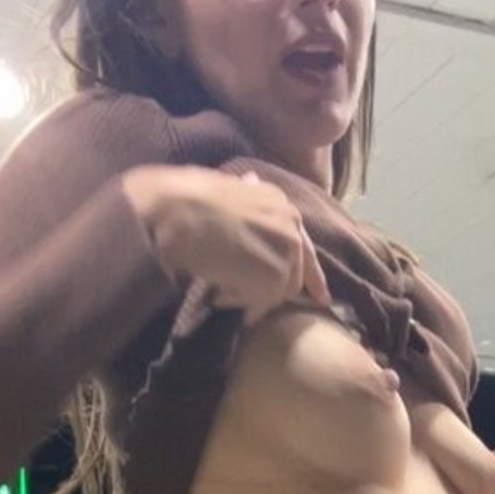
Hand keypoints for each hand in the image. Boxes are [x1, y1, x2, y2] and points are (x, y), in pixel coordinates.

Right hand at [123, 164, 330, 323]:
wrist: (174, 210)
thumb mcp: (224, 190)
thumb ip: (246, 199)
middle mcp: (291, 224)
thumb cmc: (184, 197)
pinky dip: (240, 305)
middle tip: (251, 306)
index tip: (320, 298)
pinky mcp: (275, 274)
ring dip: (251, 297)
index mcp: (279, 201)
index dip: (310, 274)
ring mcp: (286, 250)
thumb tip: (249, 187)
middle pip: (294, 273)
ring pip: (279, 291)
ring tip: (221, 292)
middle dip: (275, 292)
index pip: (302, 244)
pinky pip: (263, 302)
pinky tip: (219, 296)